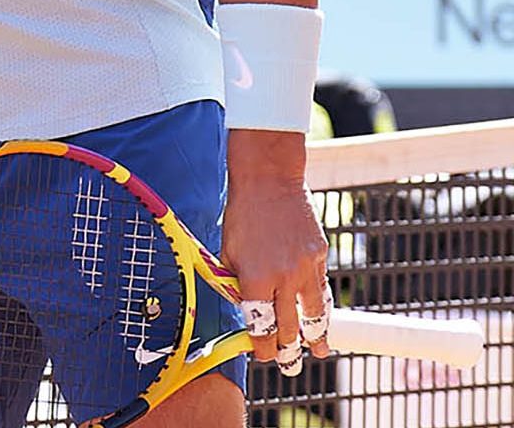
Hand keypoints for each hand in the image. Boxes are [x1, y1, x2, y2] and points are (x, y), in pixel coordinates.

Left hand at [222, 133, 331, 370]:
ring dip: (315, 337)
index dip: (262, 346)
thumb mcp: (227, 252)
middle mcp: (283, 277)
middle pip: (289, 327)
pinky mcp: (320, 256)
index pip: (261, 326)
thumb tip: (244, 311)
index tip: (262, 355)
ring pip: (314, 315)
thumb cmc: (241, 217)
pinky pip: (321, 289)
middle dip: (288, 351)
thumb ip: (235, 284)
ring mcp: (306, 268)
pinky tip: (321, 319)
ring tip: (318, 353)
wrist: (269, 182)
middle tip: (288, 366)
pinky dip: (321, 308)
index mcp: (254, 278)